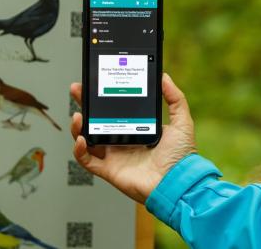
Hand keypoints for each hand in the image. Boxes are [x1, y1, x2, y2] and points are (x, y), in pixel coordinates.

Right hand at [70, 73, 196, 203]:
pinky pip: (87, 160)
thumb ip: (175, 98)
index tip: (96, 83)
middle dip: (84, 105)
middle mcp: (122, 141)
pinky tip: (82, 139)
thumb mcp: (182, 121)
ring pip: (87, 138)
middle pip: (96, 120)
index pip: (113, 109)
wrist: (178, 183)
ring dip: (78, 127)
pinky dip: (79, 150)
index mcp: (136, 128)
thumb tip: (164, 77)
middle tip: (78, 90)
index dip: (102, 97)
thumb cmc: (182, 157)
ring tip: (78, 115)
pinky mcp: (109, 170)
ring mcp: (114, 156)